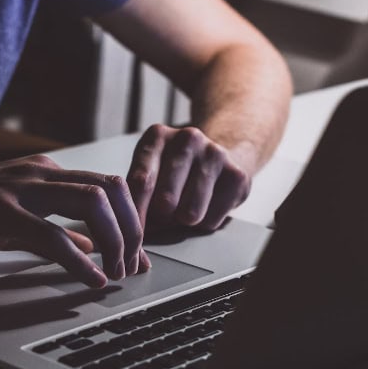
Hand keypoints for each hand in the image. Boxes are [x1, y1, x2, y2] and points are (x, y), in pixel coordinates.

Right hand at [0, 155, 148, 287]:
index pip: (108, 186)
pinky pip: (51, 235)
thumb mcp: (16, 217)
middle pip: (111, 188)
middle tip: (132, 264)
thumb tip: (92, 246)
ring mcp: (20, 188)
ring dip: (113, 240)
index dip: (132, 220)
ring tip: (115, 271)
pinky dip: (79, 260)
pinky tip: (90, 279)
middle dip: (132, 229)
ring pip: (91, 202)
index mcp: (47, 172)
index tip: (138, 253)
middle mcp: (40, 173)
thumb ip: (57, 228)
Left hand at [127, 124, 251, 232]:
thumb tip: (131, 229)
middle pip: (165, 201)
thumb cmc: (173, 171)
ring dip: (183, 222)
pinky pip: (212, 220)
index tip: (133, 232)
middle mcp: (187, 139)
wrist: (218, 158)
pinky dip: (204, 223)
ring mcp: (215, 154)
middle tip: (164, 214)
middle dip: (161, 218)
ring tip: (183, 209)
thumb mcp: (149, 172)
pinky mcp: (237, 175)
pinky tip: (205, 206)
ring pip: (190, 214)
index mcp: (157, 136)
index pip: (141, 182)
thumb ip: (136, 195)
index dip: (136, 213)